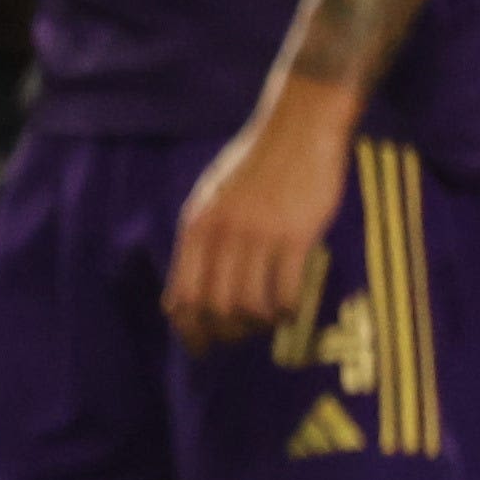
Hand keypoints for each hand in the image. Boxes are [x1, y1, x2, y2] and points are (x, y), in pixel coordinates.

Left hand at [166, 91, 350, 349]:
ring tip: (267, 320)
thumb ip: (200, 243)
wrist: (297, 131)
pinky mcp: (296, 235)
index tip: (200, 349)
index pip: (182, 296)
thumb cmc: (254, 168)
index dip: (189, 331)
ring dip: (258, 324)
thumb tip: (185, 296)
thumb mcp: (211, 201)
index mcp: (195, 228)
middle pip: (215, 308)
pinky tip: (291, 309)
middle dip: (226, 333)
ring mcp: (258, 235)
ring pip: (249, 305)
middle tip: (240, 337)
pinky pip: (286, 291)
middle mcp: (221, 235)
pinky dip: (287, 310)